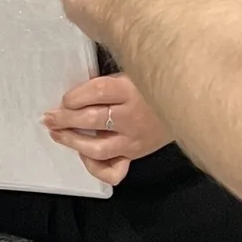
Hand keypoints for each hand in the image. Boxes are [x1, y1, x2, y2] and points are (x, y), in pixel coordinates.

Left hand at [42, 73, 171, 188]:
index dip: (74, 97)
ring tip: (56, 134)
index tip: (65, 99)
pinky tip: (85, 155)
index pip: (95, 93)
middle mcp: (132, 116)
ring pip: (96, 148)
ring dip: (71, 141)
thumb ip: (109, 78)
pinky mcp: (137, 153)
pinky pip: (113, 170)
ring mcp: (135, 139)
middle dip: (63, 118)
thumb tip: (78, 82)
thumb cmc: (154, 84)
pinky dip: (95, 166)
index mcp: (131, 89)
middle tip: (48, 117)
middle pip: (90, 119)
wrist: (193, 103)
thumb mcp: (134, 71)